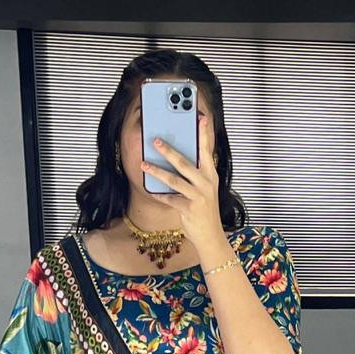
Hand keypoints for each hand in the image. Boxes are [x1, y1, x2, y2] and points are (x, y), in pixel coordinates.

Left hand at [141, 112, 222, 250]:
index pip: (206, 150)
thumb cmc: (204, 210)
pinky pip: (170, 198)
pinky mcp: (189, 208)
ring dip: (157, 171)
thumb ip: (194, 174)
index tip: (200, 118)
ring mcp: (198, 195)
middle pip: (184, 163)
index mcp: (210, 174)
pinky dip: (159, 194)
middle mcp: (206, 183)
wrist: (210, 235)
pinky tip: (150, 189)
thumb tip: (175, 159)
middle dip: (169, 151)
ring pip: (174, 180)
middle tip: (156, 141)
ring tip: (144, 165)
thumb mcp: (204, 189)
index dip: (203, 133)